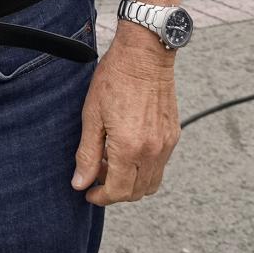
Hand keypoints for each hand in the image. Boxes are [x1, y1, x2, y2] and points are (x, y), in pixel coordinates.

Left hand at [71, 29, 178, 204]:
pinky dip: (143, 168)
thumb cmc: (114, 79)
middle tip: (96, 176)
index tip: (88, 192)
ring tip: (110, 163)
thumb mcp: (92, 116)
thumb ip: (87, 153)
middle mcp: (152, 151)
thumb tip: (80, 183)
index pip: (118, 191)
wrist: (144, 55)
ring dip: (130, 182)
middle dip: (114, 192)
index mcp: (129, 147)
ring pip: (151, 182)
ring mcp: (166, 144)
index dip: (101, 197)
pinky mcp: (173, 135)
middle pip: (136, 192)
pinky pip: (160, 165)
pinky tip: (126, 150)